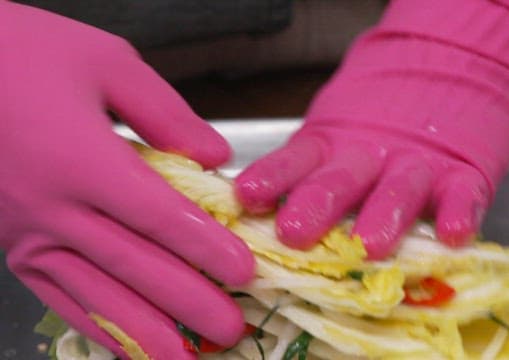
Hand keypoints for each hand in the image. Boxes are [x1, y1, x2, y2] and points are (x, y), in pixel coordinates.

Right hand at [0, 3, 253, 358]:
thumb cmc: (22, 54)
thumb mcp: (106, 63)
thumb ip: (166, 113)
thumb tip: (214, 156)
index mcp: (83, 160)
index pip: (159, 217)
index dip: (206, 249)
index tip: (244, 273)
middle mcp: (54, 207)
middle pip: (136, 266)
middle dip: (190, 303)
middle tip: (234, 331)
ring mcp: (28, 234)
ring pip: (97, 294)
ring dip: (147, 333)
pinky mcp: (14, 247)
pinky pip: (59, 297)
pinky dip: (97, 326)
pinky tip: (127, 346)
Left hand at [236, 28, 508, 258]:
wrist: (450, 60)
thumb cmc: (384, 112)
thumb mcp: (337, 129)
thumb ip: (306, 166)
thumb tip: (255, 208)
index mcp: (335, 144)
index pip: (297, 160)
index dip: (273, 177)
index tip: (247, 195)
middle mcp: (371, 154)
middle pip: (341, 180)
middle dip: (317, 205)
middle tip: (295, 231)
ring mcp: (418, 162)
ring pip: (399, 189)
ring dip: (385, 215)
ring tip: (371, 243)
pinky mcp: (463, 171)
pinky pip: (463, 194)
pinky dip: (460, 212)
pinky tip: (454, 234)